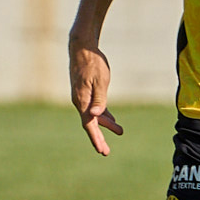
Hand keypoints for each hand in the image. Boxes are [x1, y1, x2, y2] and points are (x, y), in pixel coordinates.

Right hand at [69, 38, 123, 155]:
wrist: (82, 47)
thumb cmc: (93, 63)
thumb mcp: (100, 80)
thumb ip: (99, 99)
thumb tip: (95, 116)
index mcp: (83, 101)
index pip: (90, 125)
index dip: (96, 139)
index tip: (103, 151)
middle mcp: (80, 101)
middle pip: (91, 123)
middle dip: (99, 137)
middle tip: (106, 151)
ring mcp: (82, 96)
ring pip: (94, 115)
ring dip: (106, 124)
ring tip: (120, 131)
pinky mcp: (85, 91)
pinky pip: (94, 106)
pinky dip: (103, 113)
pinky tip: (111, 118)